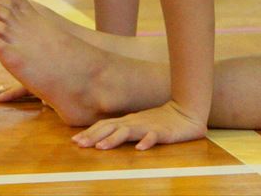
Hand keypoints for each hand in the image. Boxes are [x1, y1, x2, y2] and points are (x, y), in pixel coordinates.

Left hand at [72, 100, 206, 150]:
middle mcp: (134, 122)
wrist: (186, 112)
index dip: (89, 133)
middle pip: (111, 128)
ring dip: (114, 139)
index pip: (105, 125)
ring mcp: (148, 126)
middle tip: (79, 144)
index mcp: (128, 121)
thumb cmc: (160, 121)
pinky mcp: (163, 132)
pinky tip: (139, 148)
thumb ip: (122, 129)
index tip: (74, 141)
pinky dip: (146, 142)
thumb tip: (101, 138)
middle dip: (94, 136)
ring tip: (101, 147)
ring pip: (128, 132)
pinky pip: (154, 137)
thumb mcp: (137, 124)